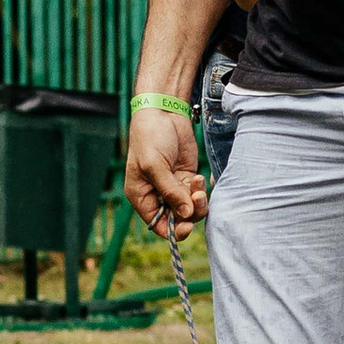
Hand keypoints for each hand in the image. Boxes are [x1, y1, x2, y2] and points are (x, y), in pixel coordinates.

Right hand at [125, 102, 207, 232]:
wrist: (163, 113)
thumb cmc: (150, 138)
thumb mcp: (155, 166)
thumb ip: (170, 191)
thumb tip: (186, 215)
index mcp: (142, 197)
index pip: (158, 225)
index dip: (173, 230)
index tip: (188, 225)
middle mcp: (157, 195)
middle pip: (177, 219)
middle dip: (189, 212)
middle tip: (197, 197)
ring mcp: (173, 187)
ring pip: (190, 208)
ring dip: (198, 200)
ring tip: (197, 182)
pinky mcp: (186, 177)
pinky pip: (197, 194)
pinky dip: (201, 189)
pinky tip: (199, 176)